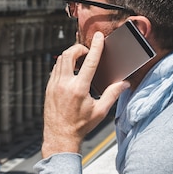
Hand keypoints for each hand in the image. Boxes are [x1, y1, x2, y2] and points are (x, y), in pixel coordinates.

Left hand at [41, 32, 129, 158]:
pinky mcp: (48, 88)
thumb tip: (124, 84)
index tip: (99, 37)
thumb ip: (112, 95)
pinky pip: (55, 68)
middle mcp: (64, 84)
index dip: (96, 47)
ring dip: (71, 55)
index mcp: (79, 89)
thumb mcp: (100, 111)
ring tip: (80, 61)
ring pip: (60, 60)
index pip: (90, 62)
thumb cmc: (81, 126)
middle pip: (69, 54)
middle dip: (79, 49)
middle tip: (87, 52)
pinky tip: (71, 70)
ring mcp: (54, 85)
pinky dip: (63, 64)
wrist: (60, 137)